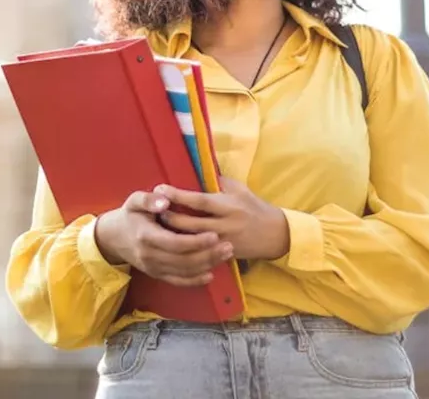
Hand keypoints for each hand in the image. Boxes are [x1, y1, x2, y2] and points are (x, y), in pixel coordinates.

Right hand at [94, 190, 233, 286]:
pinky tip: (210, 274)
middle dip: (208, 255)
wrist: (113, 237)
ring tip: (226, 255)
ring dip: (207, 265)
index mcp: (146, 236)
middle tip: (228, 246)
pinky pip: (177, 281)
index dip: (196, 242)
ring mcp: (153, 268)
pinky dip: (194, 281)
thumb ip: (149, 199)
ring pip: (183, 271)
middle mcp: (149, 256)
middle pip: (183, 260)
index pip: (174, 243)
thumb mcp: (134, 201)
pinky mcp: (156, 274)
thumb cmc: (130, 215)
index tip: (214, 235)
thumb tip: (165, 201)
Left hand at [156, 178, 289, 261]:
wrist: (275, 234)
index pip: (199, 201)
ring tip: (158, 226)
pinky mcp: (223, 255)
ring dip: (174, 234)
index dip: (178, 195)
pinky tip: (171, 244)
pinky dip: (184, 248)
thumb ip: (220, 182)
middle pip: (191, 224)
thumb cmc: (255, 207)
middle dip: (170, 217)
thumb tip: (198, 171)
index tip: (160, 188)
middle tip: (153, 210)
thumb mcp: (240, 190)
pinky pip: (200, 253)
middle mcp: (225, 225)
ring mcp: (223, 242)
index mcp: (229, 206)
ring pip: (192, 241)